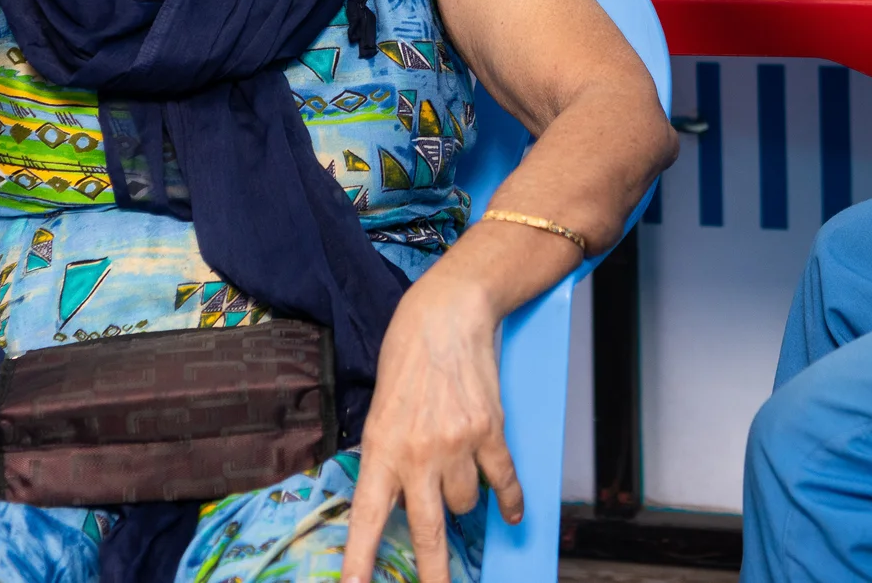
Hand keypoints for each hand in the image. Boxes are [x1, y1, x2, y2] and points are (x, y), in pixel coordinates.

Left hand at [341, 273, 519, 582]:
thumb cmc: (407, 356)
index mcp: (381, 449)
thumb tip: (401, 497)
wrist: (447, 314)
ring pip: (466, 504)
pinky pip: (504, 482)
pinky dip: (511, 500)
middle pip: (427, 532)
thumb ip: (389, 456)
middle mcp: (418, 454)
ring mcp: (457, 445)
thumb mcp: (380, 410)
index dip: (359, 560)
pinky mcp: (490, 432)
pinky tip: (512, 512)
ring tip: (456, 466)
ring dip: (464, 498)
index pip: (367, 518)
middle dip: (434, 574)